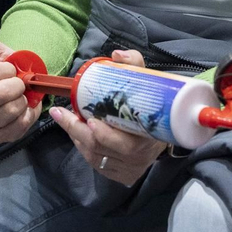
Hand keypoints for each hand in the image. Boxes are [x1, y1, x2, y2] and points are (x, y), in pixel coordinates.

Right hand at [0, 40, 41, 143]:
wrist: (17, 88)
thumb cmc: (4, 70)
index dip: (8, 69)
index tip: (10, 70)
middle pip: (1, 93)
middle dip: (17, 85)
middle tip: (18, 84)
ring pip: (11, 109)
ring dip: (22, 99)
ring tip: (19, 96)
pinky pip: (20, 124)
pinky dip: (28, 113)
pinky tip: (22, 109)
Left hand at [52, 49, 168, 185]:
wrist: (169, 132)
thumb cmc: (154, 106)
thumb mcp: (150, 83)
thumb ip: (134, 65)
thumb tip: (116, 55)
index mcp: (150, 138)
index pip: (126, 144)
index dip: (105, 134)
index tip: (88, 119)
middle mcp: (139, 158)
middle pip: (102, 149)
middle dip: (77, 130)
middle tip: (62, 113)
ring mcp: (130, 169)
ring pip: (95, 157)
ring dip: (77, 137)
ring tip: (66, 119)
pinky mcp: (122, 176)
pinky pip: (97, 164)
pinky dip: (83, 148)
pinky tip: (77, 134)